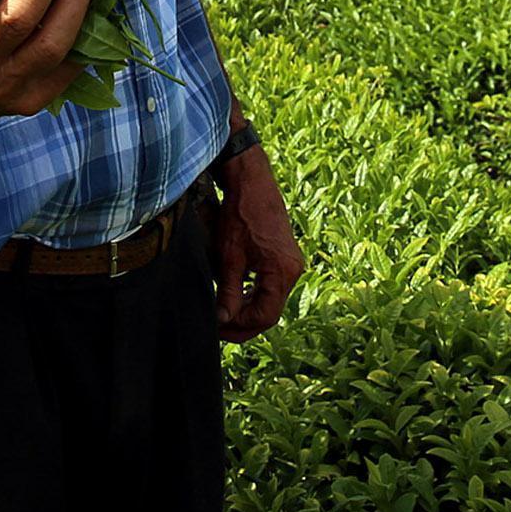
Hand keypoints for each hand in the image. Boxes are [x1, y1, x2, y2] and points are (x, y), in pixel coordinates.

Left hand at [209, 146, 303, 344]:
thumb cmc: (240, 214)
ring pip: (270, 301)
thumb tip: (223, 321)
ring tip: (224, 315)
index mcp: (283, 272)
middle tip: (218, 328)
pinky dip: (254, 296)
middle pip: (270, 312)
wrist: (251, 182)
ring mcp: (291, 264)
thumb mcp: (229, 257)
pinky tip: (237, 297)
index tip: (218, 329)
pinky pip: (271, 287)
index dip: (240, 327)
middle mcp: (293, 270)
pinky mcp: (284, 258)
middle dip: (243, 323)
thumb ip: (229, 293)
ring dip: (248, 311)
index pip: (265, 316)